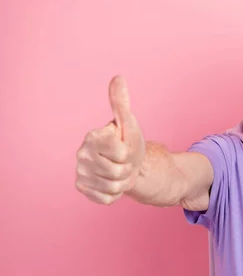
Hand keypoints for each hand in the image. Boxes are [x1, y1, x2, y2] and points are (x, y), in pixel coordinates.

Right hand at [75, 76, 145, 204]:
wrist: (129, 165)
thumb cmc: (128, 142)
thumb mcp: (129, 124)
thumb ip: (121, 103)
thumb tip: (118, 78)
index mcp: (92, 136)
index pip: (120, 153)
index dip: (128, 152)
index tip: (123, 146)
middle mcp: (81, 154)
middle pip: (117, 171)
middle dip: (126, 168)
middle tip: (123, 161)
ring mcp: (80, 172)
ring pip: (113, 186)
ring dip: (122, 181)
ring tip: (119, 171)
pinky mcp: (82, 188)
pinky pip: (107, 198)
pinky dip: (116, 193)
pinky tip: (112, 182)